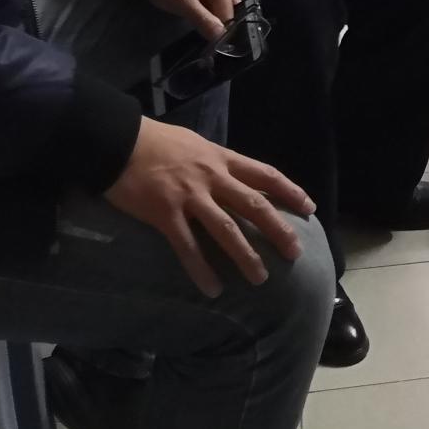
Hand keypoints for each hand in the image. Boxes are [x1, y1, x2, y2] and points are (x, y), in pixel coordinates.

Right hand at [104, 117, 315, 296]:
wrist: (119, 140)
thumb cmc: (157, 140)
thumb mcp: (196, 144)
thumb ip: (216, 162)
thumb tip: (232, 177)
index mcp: (222, 158)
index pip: (265, 175)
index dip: (290, 192)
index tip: (309, 208)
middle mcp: (212, 177)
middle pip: (254, 205)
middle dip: (278, 229)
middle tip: (295, 253)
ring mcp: (190, 196)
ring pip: (226, 229)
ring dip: (246, 256)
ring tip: (260, 278)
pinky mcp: (165, 213)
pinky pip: (187, 247)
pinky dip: (201, 270)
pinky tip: (212, 289)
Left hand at [141, 0, 240, 41]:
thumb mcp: (181, 0)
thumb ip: (202, 19)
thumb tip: (221, 38)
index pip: (230, 18)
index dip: (222, 35)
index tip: (211, 49)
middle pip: (232, 16)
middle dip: (221, 30)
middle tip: (208, 45)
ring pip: (224, 14)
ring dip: (215, 25)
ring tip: (203, 35)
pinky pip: (217, 10)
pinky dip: (210, 19)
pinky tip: (202, 26)